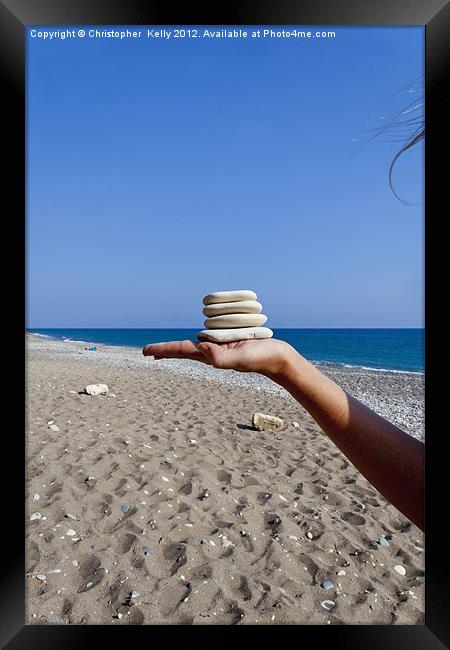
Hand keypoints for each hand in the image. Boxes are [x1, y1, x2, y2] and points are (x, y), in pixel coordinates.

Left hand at [142, 338, 296, 376]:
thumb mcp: (242, 358)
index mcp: (211, 355)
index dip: (163, 349)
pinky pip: (209, 336)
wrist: (279, 359)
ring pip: (194, 343)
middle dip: (166, 350)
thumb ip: (222, 358)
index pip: (181, 350)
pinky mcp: (230, 340)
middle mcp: (212, 352)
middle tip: (146, 352)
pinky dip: (198, 337)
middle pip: (183, 349)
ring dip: (179, 347)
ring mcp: (221, 346)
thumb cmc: (262, 358)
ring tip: (163, 350)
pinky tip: (197, 337)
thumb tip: (202, 350)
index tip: (145, 352)